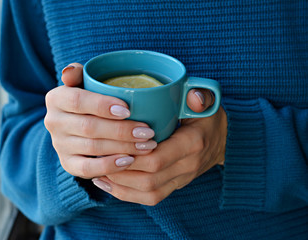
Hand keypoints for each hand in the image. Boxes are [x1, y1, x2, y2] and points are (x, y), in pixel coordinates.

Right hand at [44, 63, 157, 178]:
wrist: (77, 123)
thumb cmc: (89, 99)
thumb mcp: (83, 82)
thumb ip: (78, 73)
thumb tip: (69, 71)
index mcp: (56, 98)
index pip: (78, 101)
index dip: (103, 105)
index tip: (128, 110)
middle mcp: (53, 122)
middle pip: (89, 127)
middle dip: (122, 130)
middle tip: (147, 132)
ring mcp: (59, 145)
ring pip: (92, 148)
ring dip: (123, 148)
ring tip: (146, 145)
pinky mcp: (67, 163)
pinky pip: (86, 169)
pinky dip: (109, 166)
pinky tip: (128, 161)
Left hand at [92, 90, 226, 205]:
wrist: (223, 141)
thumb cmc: (207, 118)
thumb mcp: (207, 102)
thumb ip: (201, 96)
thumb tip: (194, 97)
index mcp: (192, 145)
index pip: (156, 158)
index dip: (130, 156)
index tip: (109, 146)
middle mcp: (187, 167)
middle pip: (148, 179)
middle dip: (120, 171)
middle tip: (98, 159)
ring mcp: (181, 179)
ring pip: (147, 192)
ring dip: (120, 185)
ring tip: (97, 172)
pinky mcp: (175, 186)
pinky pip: (151, 198)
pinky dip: (127, 194)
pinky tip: (108, 184)